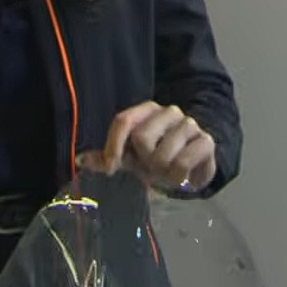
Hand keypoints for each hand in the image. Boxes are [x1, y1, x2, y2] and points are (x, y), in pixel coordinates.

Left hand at [82, 101, 216, 192]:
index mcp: (146, 111)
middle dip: (144, 161)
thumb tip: (80, 160)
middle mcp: (168, 112)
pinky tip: (183, 175)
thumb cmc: (156, 159)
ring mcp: (189, 124)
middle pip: (142, 137)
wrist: (193, 165)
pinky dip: (179, 176)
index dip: (113, 146)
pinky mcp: (206, 141)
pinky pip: (183, 162)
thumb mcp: (129, 159)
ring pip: (163, 154)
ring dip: (163, 172)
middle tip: (152, 167)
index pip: (123, 121)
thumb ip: (105, 158)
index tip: (111, 168)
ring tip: (168, 172)